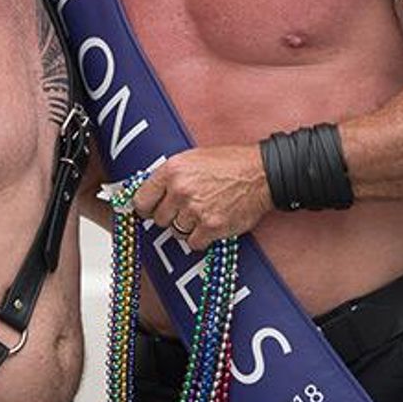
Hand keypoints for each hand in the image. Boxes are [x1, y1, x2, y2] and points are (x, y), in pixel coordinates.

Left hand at [132, 144, 271, 251]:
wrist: (261, 173)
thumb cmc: (229, 164)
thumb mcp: (192, 158)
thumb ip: (169, 177)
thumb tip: (149, 194)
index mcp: (172, 170)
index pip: (141, 200)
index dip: (146, 207)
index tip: (150, 210)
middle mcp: (180, 190)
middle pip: (158, 219)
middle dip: (170, 217)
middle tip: (185, 210)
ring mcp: (195, 210)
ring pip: (176, 232)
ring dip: (187, 227)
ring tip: (202, 213)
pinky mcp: (211, 227)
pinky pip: (193, 243)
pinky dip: (201, 238)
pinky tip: (210, 224)